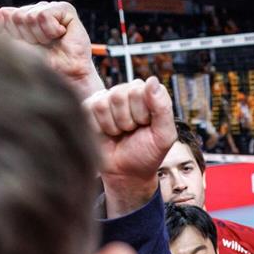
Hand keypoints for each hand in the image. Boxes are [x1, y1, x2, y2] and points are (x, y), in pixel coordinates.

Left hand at [0, 2, 102, 98]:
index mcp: (23, 17)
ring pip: (30, 15)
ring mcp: (51, 9)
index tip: (28, 46)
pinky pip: (44, 14)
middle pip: (17, 15)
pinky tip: (59, 36)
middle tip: (41, 46)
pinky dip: (50, 30)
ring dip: (40, 35)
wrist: (64, 78)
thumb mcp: (10, 47)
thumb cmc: (42, 66)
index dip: (14, 35)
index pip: (6, 15)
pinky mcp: (66, 11)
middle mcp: (36, 11)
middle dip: (27, 35)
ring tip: (51, 42)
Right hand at [83, 77, 176, 215]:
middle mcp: (129, 92)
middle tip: (132, 131)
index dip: (142, 113)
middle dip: (127, 120)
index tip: (146, 126)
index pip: (140, 89)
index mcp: (149, 95)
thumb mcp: (164, 135)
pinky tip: (107, 133)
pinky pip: (90, 108)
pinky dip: (100, 127)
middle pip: (120, 94)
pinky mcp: (91, 107)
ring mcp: (109, 98)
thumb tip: (152, 80)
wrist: (126, 173)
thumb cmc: (146, 154)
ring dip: (114, 125)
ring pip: (104, 102)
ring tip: (121, 133)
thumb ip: (163, 108)